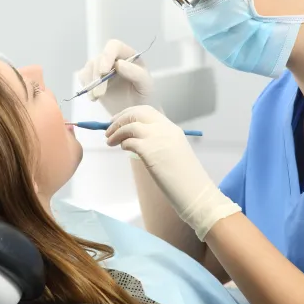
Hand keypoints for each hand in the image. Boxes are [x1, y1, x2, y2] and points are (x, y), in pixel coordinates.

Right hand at [77, 39, 157, 115]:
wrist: (132, 110)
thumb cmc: (141, 95)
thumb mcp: (146, 85)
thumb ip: (136, 73)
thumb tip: (119, 64)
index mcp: (128, 55)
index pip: (114, 46)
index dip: (107, 55)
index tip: (104, 71)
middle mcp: (113, 58)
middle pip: (99, 58)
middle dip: (98, 76)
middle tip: (100, 94)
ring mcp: (101, 67)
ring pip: (90, 67)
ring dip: (92, 83)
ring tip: (98, 97)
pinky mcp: (92, 77)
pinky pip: (83, 76)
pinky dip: (87, 87)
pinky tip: (94, 97)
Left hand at [105, 106, 240, 239]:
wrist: (195, 191)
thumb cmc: (185, 178)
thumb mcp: (173, 152)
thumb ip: (158, 142)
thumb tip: (135, 140)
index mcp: (172, 128)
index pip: (147, 112)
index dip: (130, 113)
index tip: (119, 120)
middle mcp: (165, 129)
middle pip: (137, 113)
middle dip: (120, 118)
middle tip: (109, 127)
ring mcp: (157, 138)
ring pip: (130, 125)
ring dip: (116, 131)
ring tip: (109, 141)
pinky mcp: (150, 150)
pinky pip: (129, 141)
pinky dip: (123, 142)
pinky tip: (122, 148)